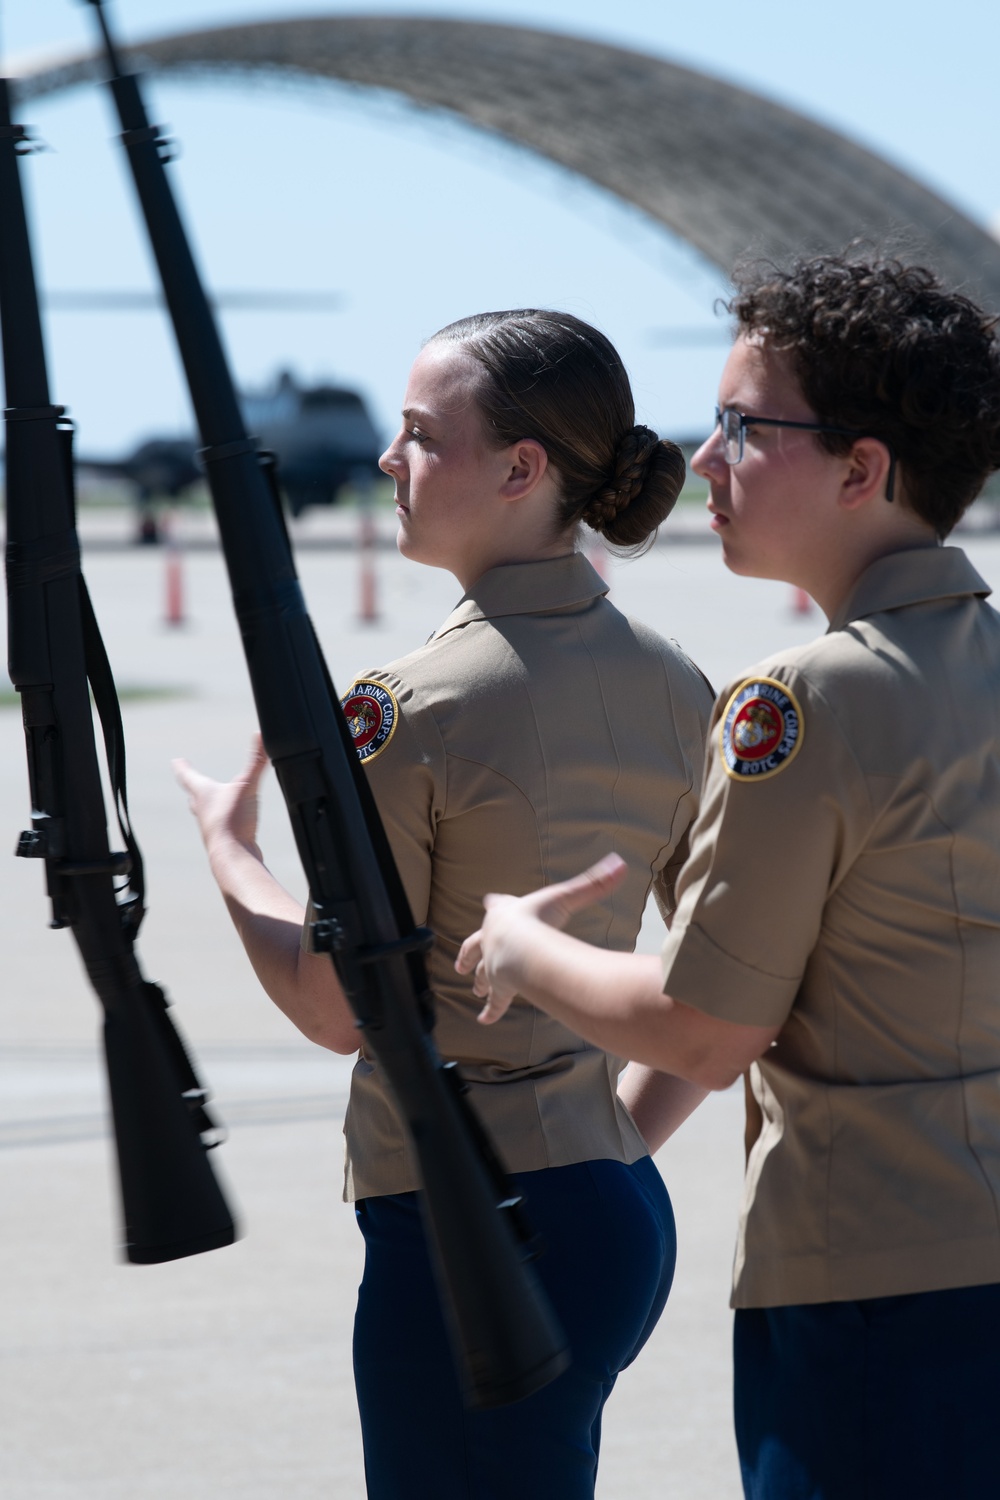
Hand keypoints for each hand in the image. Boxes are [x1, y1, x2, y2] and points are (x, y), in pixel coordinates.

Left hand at [172, 733, 269, 858]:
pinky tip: (233, 823)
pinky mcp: (224, 839)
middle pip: (193, 795)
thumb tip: (259, 733)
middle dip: (192, 786)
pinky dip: (224, 821)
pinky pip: (222, 827)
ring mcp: (212, 826)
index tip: (176, 760)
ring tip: (209, 803)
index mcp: (203, 793)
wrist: (233, 856)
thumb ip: (255, 761)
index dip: (183, 767)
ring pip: (205, 813)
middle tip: (188, 780)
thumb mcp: (246, 785)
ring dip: (206, 806)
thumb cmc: (233, 820)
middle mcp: (203, 810)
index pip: (188, 775)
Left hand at [455, 853, 627, 1024]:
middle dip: (469, 953)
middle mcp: (492, 939)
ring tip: (474, 989)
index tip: (489, 901)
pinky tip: (484, 1020)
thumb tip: (620, 864)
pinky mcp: (499, 987)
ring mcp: (493, 964)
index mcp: (504, 914)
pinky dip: (491, 1011)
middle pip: (475, 945)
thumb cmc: (538, 920)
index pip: (496, 905)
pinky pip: (495, 1002)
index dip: (495, 904)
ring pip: (482, 973)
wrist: (519, 948)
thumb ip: (592, 884)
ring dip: (479, 980)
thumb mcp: (565, 897)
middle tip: (460, 963)